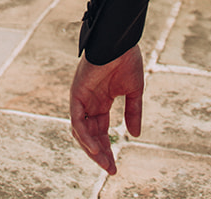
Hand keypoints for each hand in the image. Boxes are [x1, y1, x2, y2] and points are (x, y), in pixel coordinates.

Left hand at [69, 46, 143, 174]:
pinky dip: (85, 135)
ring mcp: (81, 98)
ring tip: (104, 162)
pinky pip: (77, 120)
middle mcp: (89, 102)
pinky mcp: (76, 94)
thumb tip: (134, 135)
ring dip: (92, 148)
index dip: (107, 149)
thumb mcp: (133, 91)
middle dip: (100, 154)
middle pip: (91, 135)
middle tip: (111, 170)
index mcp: (101, 101)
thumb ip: (133, 112)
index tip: (114, 167)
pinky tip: (95, 147)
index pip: (101, 131)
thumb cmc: (126, 60)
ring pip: (81, 131)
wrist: (119, 41)